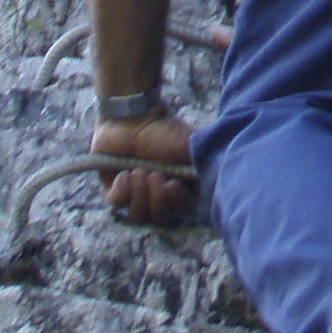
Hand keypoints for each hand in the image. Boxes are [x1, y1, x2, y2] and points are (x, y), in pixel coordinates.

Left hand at [89, 112, 197, 227]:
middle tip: (154, 174)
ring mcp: (135, 195)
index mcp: (178, 189)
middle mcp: (158, 196)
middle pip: (160, 218)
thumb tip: (217, 185)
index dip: (178, 203)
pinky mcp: (114, 190)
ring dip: (139, 195)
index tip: (172, 184)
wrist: (134, 115)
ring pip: (137, 216)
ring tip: (138, 171)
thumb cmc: (165, 130)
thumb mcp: (191, 147)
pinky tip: (124, 174)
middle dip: (156, 199)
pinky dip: (121, 191)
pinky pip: (116, 204)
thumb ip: (204, 167)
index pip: (183, 210)